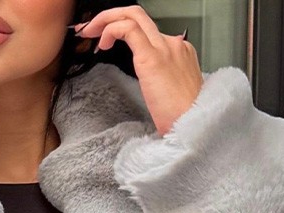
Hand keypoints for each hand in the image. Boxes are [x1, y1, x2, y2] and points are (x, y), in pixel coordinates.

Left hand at [73, 6, 202, 135]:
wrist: (193, 126)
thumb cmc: (182, 119)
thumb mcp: (172, 95)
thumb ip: (160, 82)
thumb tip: (150, 81)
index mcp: (179, 51)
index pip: (147, 31)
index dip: (123, 31)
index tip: (107, 41)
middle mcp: (173, 44)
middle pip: (139, 16)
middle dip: (110, 17)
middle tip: (92, 29)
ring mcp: (164, 48)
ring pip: (132, 16)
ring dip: (106, 20)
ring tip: (90, 33)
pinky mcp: (152, 58)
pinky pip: (128, 29)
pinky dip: (110, 30)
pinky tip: (102, 44)